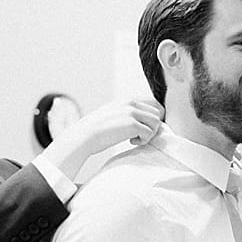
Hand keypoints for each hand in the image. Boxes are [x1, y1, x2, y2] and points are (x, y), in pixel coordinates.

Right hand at [43, 98, 162, 178]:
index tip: (144, 128)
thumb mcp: (113, 113)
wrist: (84, 136)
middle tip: (140, 135)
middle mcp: (131, 103)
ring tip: (136, 138)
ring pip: (156, 122)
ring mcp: (132, 113)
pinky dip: (143, 140)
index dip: (152, 117)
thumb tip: (142, 120)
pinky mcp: (132, 125)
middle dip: (152, 126)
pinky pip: (149, 133)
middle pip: (157, 113)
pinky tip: (131, 142)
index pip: (153, 103)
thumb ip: (127, 112)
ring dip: (149, 133)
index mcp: (127, 100)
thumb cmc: (96, 129)